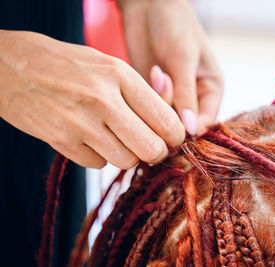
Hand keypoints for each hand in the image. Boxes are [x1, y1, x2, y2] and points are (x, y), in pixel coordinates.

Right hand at [0, 30, 184, 168]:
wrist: (11, 66)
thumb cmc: (70, 66)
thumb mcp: (111, 66)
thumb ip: (145, 93)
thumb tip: (174, 123)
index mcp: (121, 76)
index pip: (166, 121)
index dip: (175, 136)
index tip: (171, 138)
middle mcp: (103, 100)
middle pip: (151, 149)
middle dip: (156, 152)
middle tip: (150, 145)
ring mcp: (80, 124)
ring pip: (126, 161)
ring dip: (127, 155)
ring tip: (117, 137)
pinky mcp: (61, 142)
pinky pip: (97, 165)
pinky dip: (100, 157)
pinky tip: (90, 138)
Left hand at [119, 0, 223, 134]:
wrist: (149, 6)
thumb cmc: (176, 26)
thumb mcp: (184, 60)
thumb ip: (187, 96)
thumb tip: (191, 131)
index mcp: (211, 91)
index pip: (206, 125)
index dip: (191, 131)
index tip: (175, 127)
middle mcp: (193, 98)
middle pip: (183, 126)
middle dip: (171, 114)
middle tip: (165, 84)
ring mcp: (171, 96)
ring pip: (163, 119)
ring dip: (158, 101)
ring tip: (158, 72)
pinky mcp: (151, 93)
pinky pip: (147, 109)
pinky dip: (147, 96)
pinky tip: (152, 72)